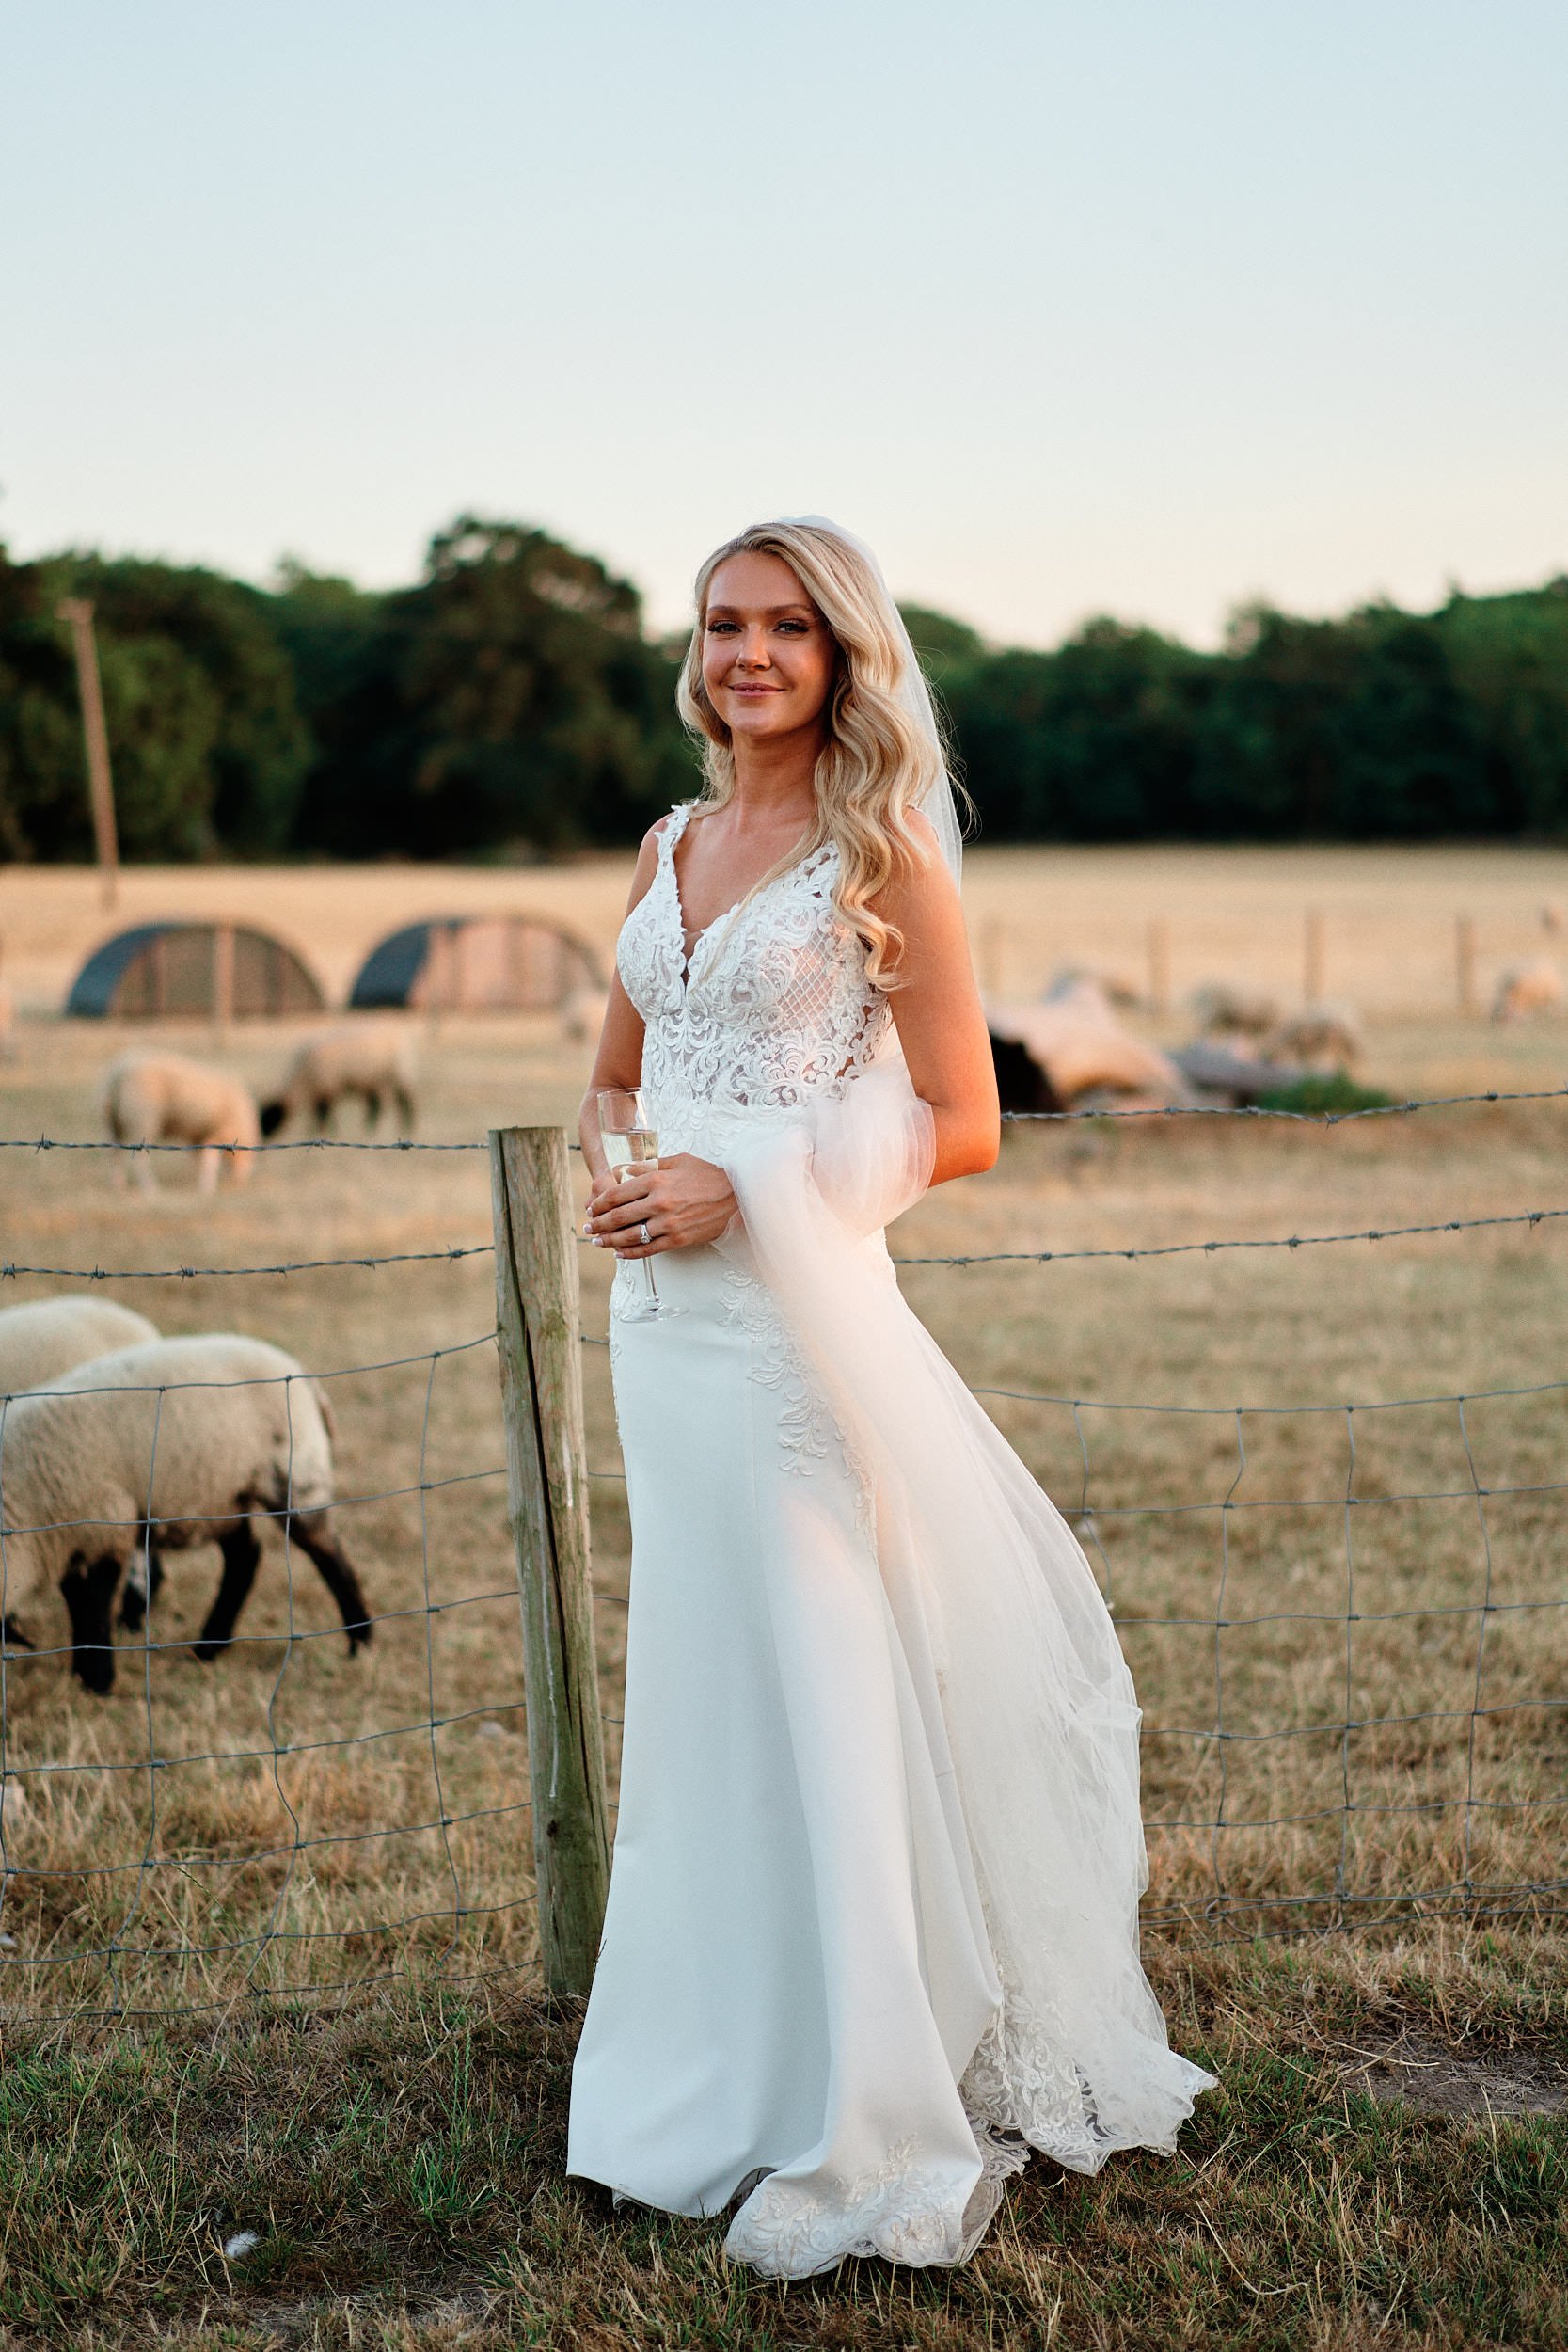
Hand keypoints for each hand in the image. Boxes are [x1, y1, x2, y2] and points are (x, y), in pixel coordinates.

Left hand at [584, 1153, 738, 1258]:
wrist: (737, 1197)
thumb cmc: (708, 1175)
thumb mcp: (678, 1161)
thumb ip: (650, 1165)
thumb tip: (625, 1171)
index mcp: (657, 1179)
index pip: (617, 1194)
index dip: (599, 1203)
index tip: (591, 1208)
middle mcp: (659, 1202)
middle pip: (618, 1217)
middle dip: (598, 1224)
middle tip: (588, 1227)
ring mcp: (668, 1223)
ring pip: (629, 1236)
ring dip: (609, 1240)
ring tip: (598, 1241)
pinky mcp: (677, 1239)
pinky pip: (647, 1250)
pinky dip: (629, 1254)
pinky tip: (619, 1254)